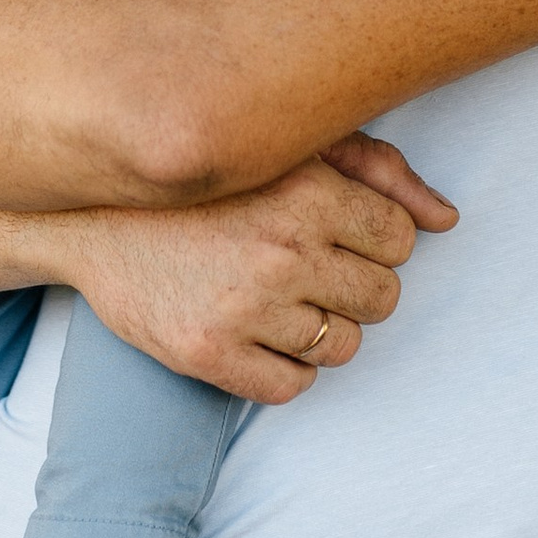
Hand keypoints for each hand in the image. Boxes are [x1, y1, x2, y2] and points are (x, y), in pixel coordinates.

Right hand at [62, 134, 458, 401]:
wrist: (91, 218)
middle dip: (355, 287)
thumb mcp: (291, 150)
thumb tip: (446, 220)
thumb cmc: (206, 181)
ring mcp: (245, 309)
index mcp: (308, 193)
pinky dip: (285, 368)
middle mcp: (282, 252)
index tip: (335, 234)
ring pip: (344, 347)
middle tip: (308, 269)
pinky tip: (256, 333)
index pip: (400, 241)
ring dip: (321, 329)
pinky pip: (293, 387)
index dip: (373, 241)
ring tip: (276, 299)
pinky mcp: (209, 356)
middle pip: (383, 299)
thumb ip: (378, 173)